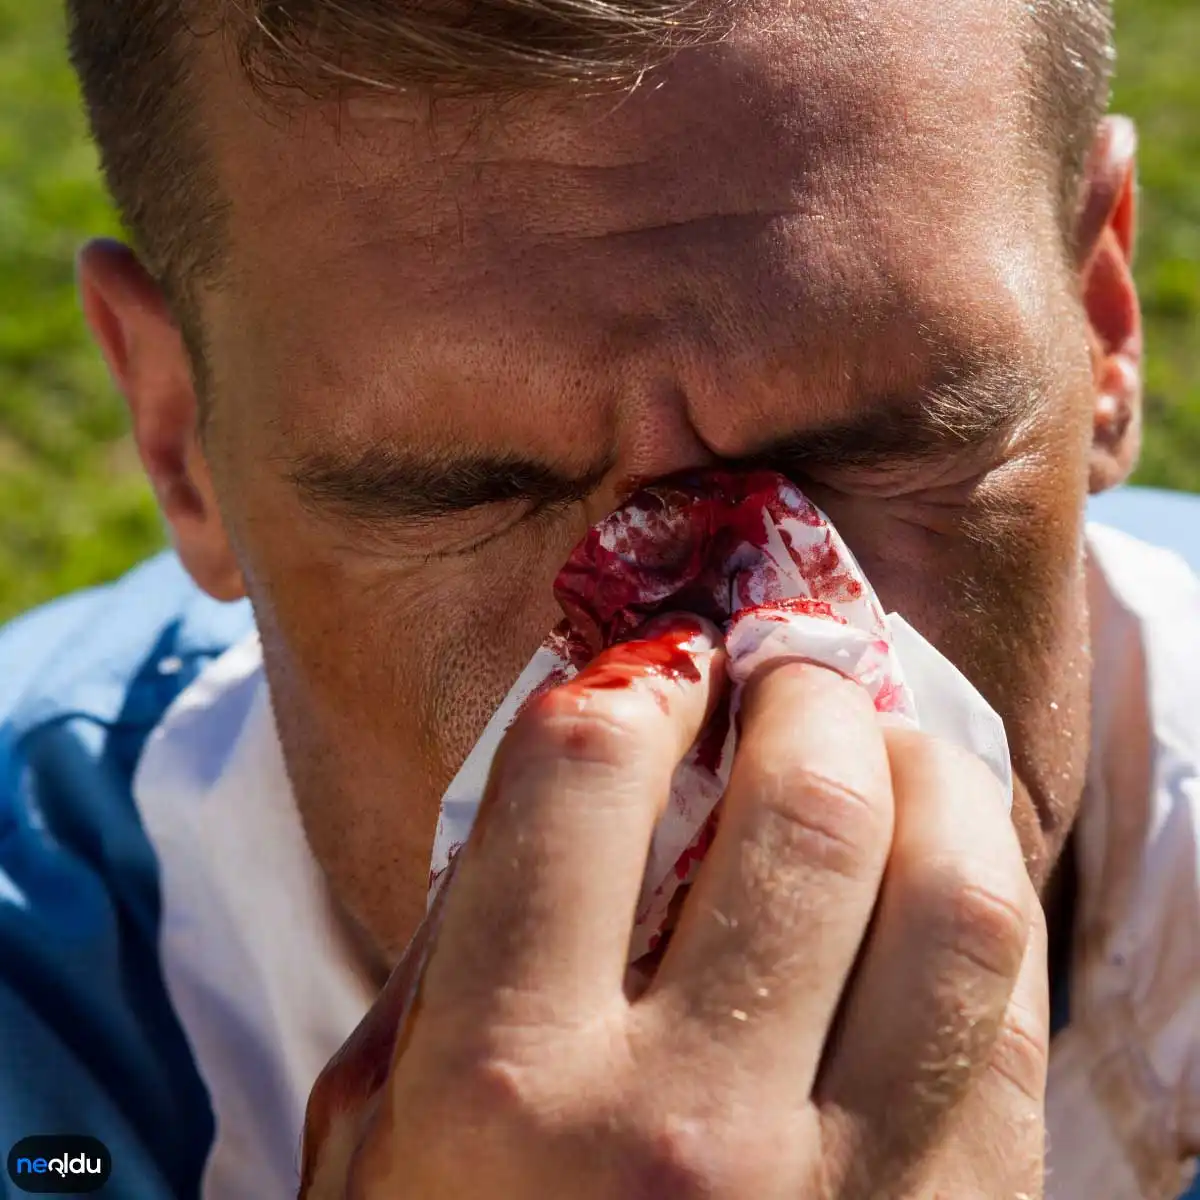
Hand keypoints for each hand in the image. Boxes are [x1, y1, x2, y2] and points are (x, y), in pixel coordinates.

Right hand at [300, 617, 1046, 1198]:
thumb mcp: (382, 1118)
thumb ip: (469, 930)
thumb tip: (594, 753)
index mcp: (506, 1077)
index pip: (587, 766)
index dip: (636, 674)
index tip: (663, 670)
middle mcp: (683, 1132)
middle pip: (810, 804)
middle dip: (806, 691)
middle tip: (789, 674)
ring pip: (958, 897)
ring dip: (932, 777)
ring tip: (884, 756)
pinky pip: (1010, 1021)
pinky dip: (984, 902)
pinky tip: (932, 880)